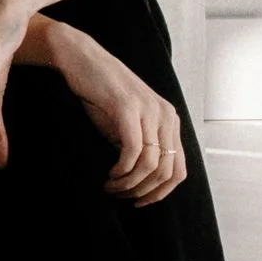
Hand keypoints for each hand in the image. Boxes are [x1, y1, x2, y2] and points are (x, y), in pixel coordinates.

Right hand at [48, 25, 187, 204]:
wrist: (82, 58)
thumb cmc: (102, 93)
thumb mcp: (130, 122)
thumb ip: (143, 144)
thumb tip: (144, 182)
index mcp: (170, 120)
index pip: (179, 170)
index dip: (160, 193)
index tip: (139, 201)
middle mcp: (166, 115)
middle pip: (167, 172)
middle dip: (144, 192)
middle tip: (121, 195)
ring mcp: (149, 110)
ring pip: (151, 165)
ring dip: (130, 184)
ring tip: (111, 186)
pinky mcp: (128, 107)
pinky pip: (133, 151)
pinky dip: (122, 170)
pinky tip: (110, 173)